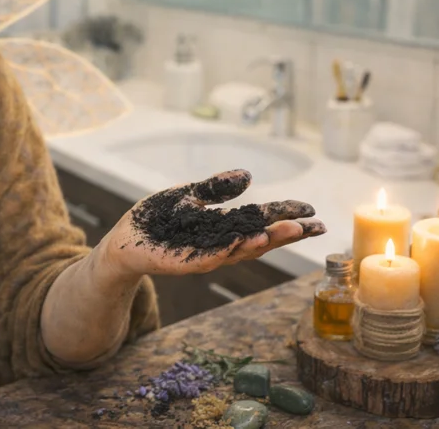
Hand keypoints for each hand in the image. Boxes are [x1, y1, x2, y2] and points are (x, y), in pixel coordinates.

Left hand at [98, 169, 325, 280]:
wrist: (123, 240)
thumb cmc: (157, 219)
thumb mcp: (189, 196)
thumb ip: (216, 188)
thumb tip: (248, 176)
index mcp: (223, 227)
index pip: (261, 221)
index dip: (285, 216)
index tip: (311, 211)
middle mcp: (219, 244)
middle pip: (259, 239)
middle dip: (287, 233)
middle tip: (314, 226)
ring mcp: (203, 256)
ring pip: (238, 250)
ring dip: (263, 242)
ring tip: (287, 232)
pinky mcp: (181, 263)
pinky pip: (208, 258)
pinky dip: (228, 251)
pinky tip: (245, 243)